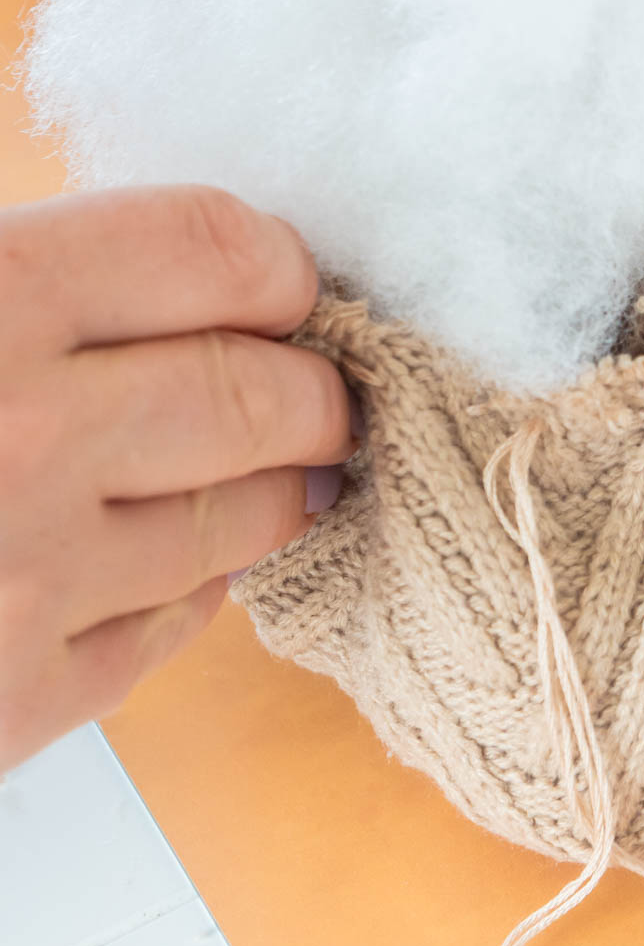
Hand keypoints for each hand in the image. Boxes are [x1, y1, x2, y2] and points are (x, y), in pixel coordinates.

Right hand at [0, 186, 353, 771]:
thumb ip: (40, 270)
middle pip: (265, 393)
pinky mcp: (22, 696)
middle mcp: (28, 434)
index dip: (274, 266)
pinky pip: (177, 621)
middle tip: (312, 391)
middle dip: (310, 390)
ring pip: (246, 517)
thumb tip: (189, 262)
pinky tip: (159, 555)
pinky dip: (191, 583)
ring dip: (276, 488)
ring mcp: (32, 578)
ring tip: (266, 469)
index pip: (219, 250)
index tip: (281, 285)